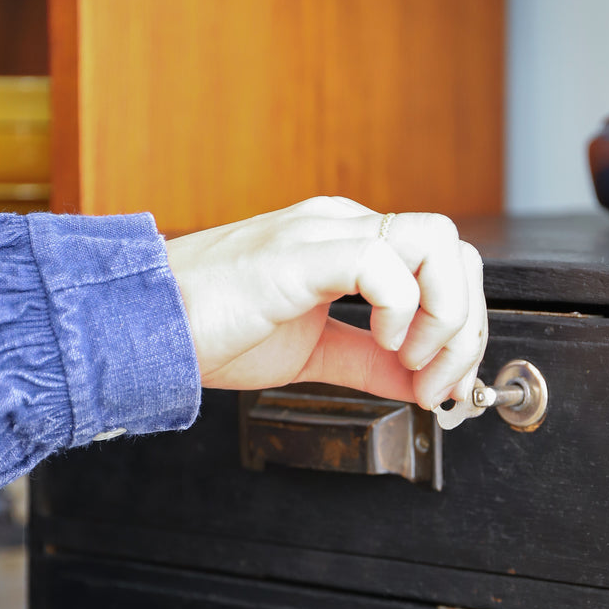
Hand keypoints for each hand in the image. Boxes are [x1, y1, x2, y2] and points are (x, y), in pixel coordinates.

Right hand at [164, 197, 487, 408]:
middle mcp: (340, 225)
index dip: (461, 323)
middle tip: (435, 381)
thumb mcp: (312, 353)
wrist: (144, 330)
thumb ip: (369, 362)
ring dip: (443, 314)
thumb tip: (420, 383)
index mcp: (345, 242)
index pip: (441, 259)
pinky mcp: (298, 254)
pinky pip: (384, 262)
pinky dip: (403, 311)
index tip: (441, 383)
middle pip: (453, 246)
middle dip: (464, 325)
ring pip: (435, 241)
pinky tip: (381, 343)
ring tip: (410, 361)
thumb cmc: (210, 330)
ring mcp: (321, 232)